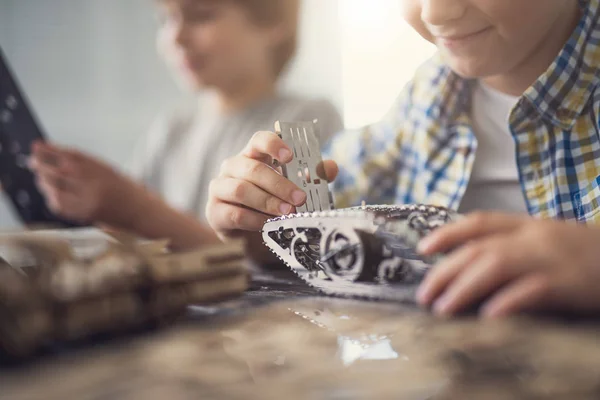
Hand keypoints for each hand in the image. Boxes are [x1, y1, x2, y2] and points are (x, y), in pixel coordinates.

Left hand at [28, 141, 143, 225]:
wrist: (140, 210)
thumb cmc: (123, 189)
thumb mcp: (107, 170)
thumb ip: (84, 164)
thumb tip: (55, 156)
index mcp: (101, 169)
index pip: (70, 156)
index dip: (51, 149)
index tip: (37, 145)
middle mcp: (95, 184)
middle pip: (60, 172)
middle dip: (42, 165)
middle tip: (31, 161)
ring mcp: (89, 200)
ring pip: (56, 189)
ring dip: (44, 182)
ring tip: (40, 177)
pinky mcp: (86, 214)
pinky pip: (61, 206)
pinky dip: (51, 198)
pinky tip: (50, 194)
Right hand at [206, 131, 338, 240]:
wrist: (243, 229)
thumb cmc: (268, 200)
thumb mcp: (290, 187)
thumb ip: (310, 176)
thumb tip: (330, 167)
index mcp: (252, 155)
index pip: (258, 140)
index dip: (273, 145)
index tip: (290, 156)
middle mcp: (232, 167)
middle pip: (253, 168)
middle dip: (279, 184)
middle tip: (300, 199)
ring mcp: (220, 188)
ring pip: (241, 189)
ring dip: (267, 202)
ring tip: (287, 213)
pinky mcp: (214, 211)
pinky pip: (235, 213)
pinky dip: (255, 219)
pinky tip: (269, 224)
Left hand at [416, 212, 599, 317]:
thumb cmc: (583, 256)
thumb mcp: (546, 242)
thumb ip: (512, 247)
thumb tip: (468, 267)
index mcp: (527, 226)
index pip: (480, 222)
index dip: (447, 233)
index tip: (422, 249)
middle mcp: (534, 237)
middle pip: (478, 249)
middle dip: (445, 271)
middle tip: (424, 295)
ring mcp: (551, 258)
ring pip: (496, 265)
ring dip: (463, 287)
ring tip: (443, 309)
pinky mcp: (568, 283)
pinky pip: (532, 290)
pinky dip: (507, 301)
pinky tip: (488, 316)